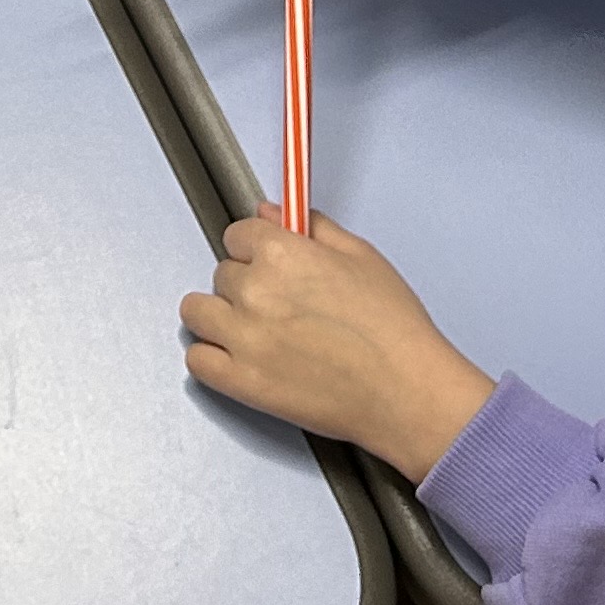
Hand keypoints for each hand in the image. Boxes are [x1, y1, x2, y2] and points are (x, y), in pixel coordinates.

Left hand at [183, 211, 496, 480]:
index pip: (238, 234)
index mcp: (282, 253)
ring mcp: (244, 338)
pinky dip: (212, 358)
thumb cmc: (394, 330)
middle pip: (223, 272)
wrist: (406, 392)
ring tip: (251, 327)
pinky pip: (197, 361)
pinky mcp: (242, 382)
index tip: (266, 260)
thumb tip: (273, 212)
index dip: (256, 248)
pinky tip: (238, 356)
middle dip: (247, 282)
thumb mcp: (361, 256)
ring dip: (219, 315)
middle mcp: (256, 291)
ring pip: (198, 311)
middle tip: (280, 302)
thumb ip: (312, 227)